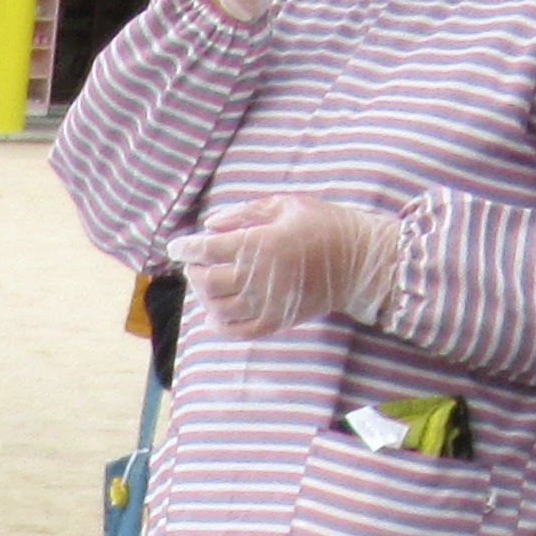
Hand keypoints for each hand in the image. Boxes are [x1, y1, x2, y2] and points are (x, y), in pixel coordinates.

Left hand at [170, 195, 402, 338]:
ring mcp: (266, 303)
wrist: (359, 259)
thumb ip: (245, 212)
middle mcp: (258, 277)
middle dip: (194, 270)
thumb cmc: (323, 224)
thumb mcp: (287, 204)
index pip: (207, 249)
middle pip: (206, 281)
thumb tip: (210, 224)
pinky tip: (214, 315)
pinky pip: (236, 331)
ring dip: (203, 296)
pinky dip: (218, 324)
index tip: (176, 246)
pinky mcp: (276, 321)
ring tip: (207, 284)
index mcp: (260, 243)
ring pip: (217, 307)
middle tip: (195, 262)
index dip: (185, 248)